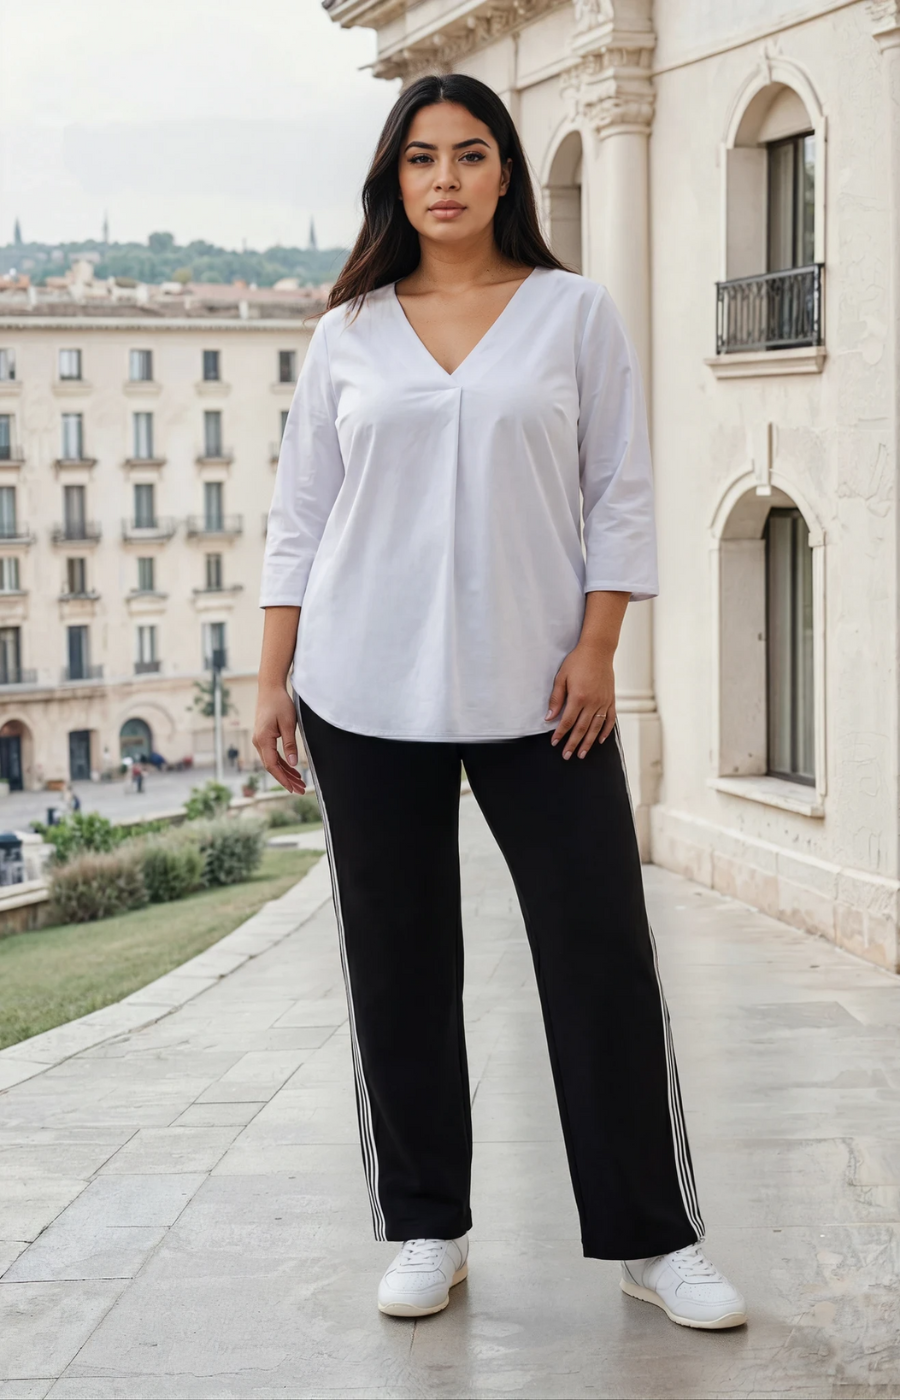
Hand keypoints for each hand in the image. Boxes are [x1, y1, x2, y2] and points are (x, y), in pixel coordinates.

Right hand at [252, 684, 305, 792]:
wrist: (269, 689)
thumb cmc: (279, 703)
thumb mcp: (288, 724)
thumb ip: (290, 744)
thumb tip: (293, 763)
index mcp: (263, 740)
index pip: (273, 766)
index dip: (283, 779)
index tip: (293, 788)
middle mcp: (258, 742)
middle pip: (272, 767)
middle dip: (286, 779)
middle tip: (300, 790)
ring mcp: (260, 740)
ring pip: (272, 762)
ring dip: (285, 772)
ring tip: (299, 783)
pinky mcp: (264, 737)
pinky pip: (272, 754)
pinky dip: (283, 763)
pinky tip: (292, 769)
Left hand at [545, 643, 615, 758]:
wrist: (598, 650)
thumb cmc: (578, 661)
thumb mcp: (561, 677)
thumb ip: (556, 698)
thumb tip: (549, 717)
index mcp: (578, 697)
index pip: (567, 721)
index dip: (560, 734)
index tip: (554, 743)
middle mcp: (593, 703)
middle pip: (581, 729)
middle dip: (573, 744)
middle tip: (567, 756)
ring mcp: (603, 702)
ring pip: (596, 728)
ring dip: (588, 743)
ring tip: (582, 754)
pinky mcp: (611, 700)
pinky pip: (610, 719)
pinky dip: (606, 731)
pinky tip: (600, 740)